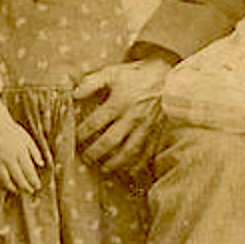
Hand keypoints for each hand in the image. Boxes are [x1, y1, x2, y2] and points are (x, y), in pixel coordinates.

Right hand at [0, 107, 47, 193]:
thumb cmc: (14, 132)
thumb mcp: (28, 139)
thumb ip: (35, 152)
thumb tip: (41, 164)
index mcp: (20, 151)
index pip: (28, 170)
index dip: (34, 181)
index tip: (38, 186)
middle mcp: (8, 157)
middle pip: (18, 178)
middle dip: (26, 187)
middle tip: (31, 191)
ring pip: (5, 180)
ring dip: (13, 188)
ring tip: (19, 190)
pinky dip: (1, 183)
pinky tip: (7, 185)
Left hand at [74, 57, 172, 172]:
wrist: (170, 78)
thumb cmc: (139, 74)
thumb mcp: (114, 72)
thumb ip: (92, 82)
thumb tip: (74, 94)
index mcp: (118, 103)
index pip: (95, 123)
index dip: (82, 133)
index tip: (76, 138)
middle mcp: (131, 118)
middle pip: (109, 141)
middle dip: (95, 152)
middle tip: (86, 158)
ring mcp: (145, 128)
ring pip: (128, 152)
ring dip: (114, 163)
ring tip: (104, 168)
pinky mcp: (157, 133)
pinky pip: (147, 153)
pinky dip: (138, 165)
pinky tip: (129, 171)